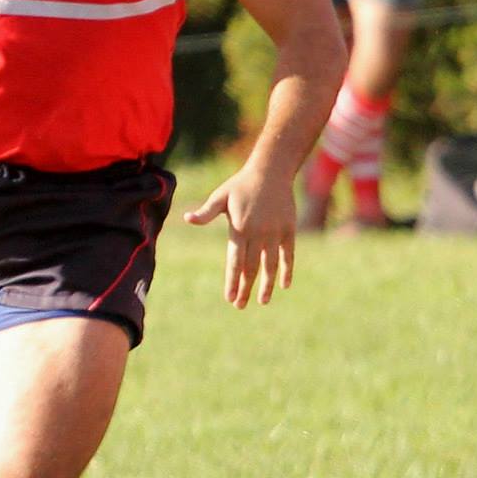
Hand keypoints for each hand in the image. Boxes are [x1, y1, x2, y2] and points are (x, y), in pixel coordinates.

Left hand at [185, 164, 296, 308]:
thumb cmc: (241, 185)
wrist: (271, 171)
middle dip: (245, 288)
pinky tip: (285, 285)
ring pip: (270, 265)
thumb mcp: (221, 196)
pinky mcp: (289, 229)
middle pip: (251, 268)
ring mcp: (275, 232)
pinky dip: (287, 269)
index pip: (235, 262)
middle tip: (239, 306)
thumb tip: (187, 219)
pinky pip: (288, 254)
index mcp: (240, 228)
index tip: (229, 298)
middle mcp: (259, 233)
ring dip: (266, 285)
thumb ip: (206, 212)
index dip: (232, 282)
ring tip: (262, 301)